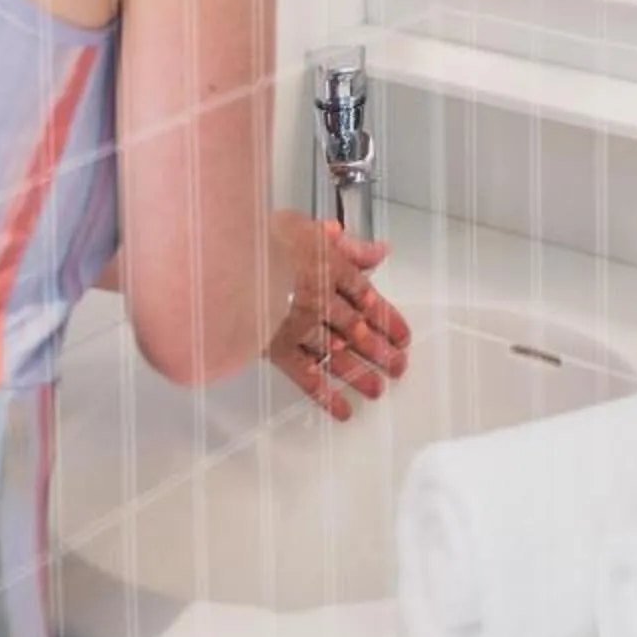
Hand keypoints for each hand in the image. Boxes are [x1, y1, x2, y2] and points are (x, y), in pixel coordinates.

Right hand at [266, 209, 411, 420]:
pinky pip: (308, 377)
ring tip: (378, 389)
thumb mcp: (308, 227)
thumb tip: (379, 252)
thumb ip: (347, 244)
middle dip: (380, 350)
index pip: (367, 298)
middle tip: (398, 366)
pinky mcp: (280, 349)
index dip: (387, 319)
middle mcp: (324, 302)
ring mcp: (303, 328)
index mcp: (333, 270)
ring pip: (339, 355)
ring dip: (361, 374)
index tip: (402, 335)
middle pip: (358, 330)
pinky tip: (342, 409)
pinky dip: (326, 395)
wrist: (233, 261)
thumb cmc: (264, 239)